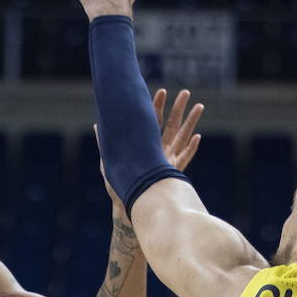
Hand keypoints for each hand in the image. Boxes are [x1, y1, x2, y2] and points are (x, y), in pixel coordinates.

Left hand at [97, 88, 202, 212]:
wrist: (126, 205)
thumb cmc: (118, 184)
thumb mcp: (108, 161)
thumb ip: (105, 142)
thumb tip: (97, 124)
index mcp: (146, 144)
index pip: (153, 120)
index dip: (158, 105)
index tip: (162, 91)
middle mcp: (159, 150)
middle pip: (172, 124)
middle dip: (179, 108)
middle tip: (186, 92)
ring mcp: (167, 160)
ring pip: (182, 137)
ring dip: (191, 122)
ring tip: (199, 106)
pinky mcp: (172, 173)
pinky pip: (185, 158)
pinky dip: (191, 148)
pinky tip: (197, 137)